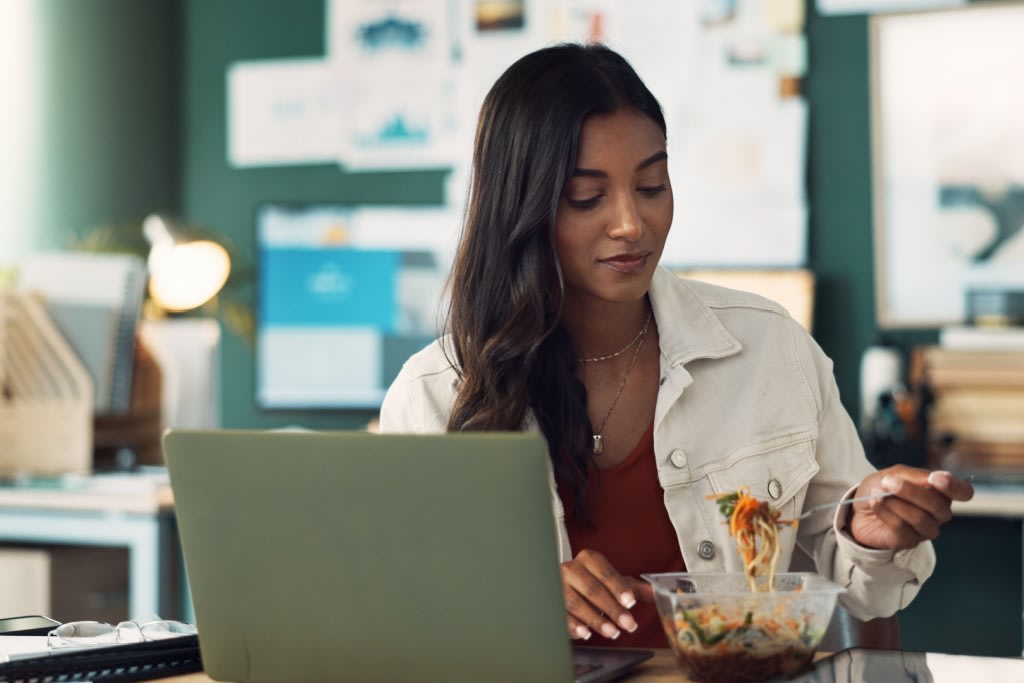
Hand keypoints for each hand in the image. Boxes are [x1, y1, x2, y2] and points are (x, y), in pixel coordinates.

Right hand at [560, 549, 652, 640]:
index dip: (618, 587)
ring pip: (576, 602)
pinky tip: (586, 633)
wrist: (566, 587)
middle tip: (628, 624)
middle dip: (612, 608)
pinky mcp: (550, 601)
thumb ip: (634, 588)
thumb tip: (656, 592)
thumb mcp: (613, 583)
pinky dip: (574, 625)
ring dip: (595, 620)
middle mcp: (571, 568)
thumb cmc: (592, 584)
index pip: (605, 572)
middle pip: (592, 588)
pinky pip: (561, 614)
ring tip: (612, 632)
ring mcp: (558, 584)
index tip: (630, 602)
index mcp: (589, 559)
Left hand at [847, 465, 973, 549]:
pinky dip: (886, 513)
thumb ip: (914, 475)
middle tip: (888, 482)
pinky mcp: (910, 541)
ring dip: (895, 503)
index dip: (954, 486)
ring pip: (920, 518)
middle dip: (911, 492)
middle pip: (938, 506)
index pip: (963, 492)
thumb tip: (934, 477)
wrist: (858, 508)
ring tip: (877, 493)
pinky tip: (874, 503)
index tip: (935, 479)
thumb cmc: (881, 488)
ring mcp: (926, 529)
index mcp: (940, 491)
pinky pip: (902, 529)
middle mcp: (938, 512)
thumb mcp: (894, 474)